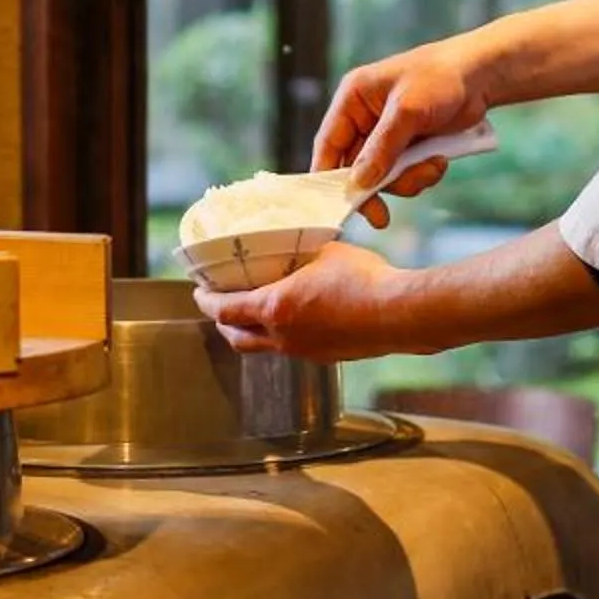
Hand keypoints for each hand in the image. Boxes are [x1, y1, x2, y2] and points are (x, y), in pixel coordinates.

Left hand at [192, 243, 417, 360]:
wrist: (399, 313)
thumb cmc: (364, 280)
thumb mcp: (324, 251)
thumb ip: (302, 251)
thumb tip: (297, 240)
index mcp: (275, 309)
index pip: (224, 310)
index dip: (206, 301)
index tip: (199, 291)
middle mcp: (283, 337)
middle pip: (236, 337)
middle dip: (223, 321)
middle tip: (219, 305)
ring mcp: (304, 351)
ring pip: (262, 348)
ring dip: (249, 333)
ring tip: (251, 315)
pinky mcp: (325, 357)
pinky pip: (290, 350)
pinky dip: (278, 337)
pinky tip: (292, 321)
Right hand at [312, 39, 489, 229]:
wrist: (482, 75)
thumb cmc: (440, 78)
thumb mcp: (407, 111)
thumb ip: (381, 149)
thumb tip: (358, 183)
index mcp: (352, 99)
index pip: (328, 144)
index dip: (329, 178)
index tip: (341, 206)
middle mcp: (364, 118)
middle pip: (355, 167)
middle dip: (377, 186)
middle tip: (382, 217)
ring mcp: (387, 134)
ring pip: (382, 176)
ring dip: (406, 180)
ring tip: (432, 167)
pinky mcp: (409, 145)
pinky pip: (404, 174)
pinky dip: (420, 175)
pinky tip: (439, 162)